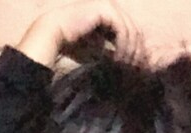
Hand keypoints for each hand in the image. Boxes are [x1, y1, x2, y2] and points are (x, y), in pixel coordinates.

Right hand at [16, 1, 145, 68]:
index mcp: (109, 14)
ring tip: (126, 66)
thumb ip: (111, 52)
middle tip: (135, 69)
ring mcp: (109, 6)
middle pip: (134, 30)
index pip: (130, 31)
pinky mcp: (106, 9)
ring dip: (130, 51)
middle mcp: (112, 7)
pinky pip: (123, 29)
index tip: (134, 68)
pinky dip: (124, 45)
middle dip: (136, 51)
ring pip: (131, 30)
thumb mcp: (96, 50)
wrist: (53, 34)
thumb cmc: (71, 44)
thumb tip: (126, 62)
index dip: (135, 49)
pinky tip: (119, 58)